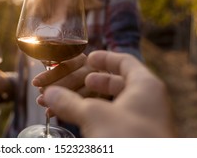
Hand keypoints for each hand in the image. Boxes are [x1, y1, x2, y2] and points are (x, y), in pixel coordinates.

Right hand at [42, 51, 174, 136]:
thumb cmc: (129, 139)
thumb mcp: (94, 116)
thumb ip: (69, 102)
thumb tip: (48, 93)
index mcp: (146, 85)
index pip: (125, 62)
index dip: (105, 58)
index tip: (88, 57)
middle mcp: (149, 101)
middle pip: (117, 82)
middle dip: (92, 82)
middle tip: (76, 82)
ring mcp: (145, 120)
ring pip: (114, 103)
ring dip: (91, 101)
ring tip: (71, 102)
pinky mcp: (139, 137)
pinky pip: (116, 119)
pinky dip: (98, 116)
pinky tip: (83, 120)